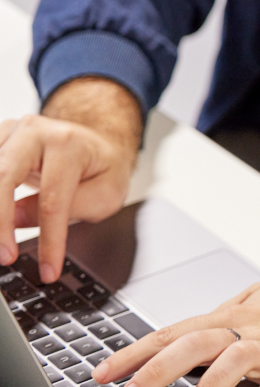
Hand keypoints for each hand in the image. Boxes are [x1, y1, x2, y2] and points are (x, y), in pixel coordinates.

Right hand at [0, 77, 142, 281]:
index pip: (52, 199)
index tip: (48, 270)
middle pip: (3, 177)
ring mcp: (12, 132)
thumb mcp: (106, 192)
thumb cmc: (101, 168)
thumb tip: (15, 219)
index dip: (48, 240)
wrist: (95, 142)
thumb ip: (70, 207)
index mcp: (69, 144)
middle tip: (5, 257)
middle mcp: (36, 132)